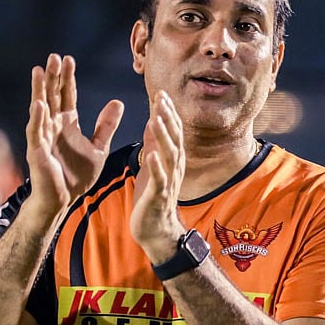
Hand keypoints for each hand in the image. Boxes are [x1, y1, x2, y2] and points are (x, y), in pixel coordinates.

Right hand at [26, 54, 123, 218]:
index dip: (67, 78)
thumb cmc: (77, 176)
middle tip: (54, 56)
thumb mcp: (98, 148)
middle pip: (53, 96)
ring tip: (40, 70)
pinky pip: (36, 132)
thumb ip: (106, 126)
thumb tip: (118, 101)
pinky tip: (38, 103)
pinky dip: (37, 118)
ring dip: (40, 90)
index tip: (69, 59)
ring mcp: (43, 138)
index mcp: (67, 124)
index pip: (67, 96)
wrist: (64, 200)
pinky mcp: (37, 152)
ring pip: (41, 109)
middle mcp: (53, 127)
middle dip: (54, 77)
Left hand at [130, 91, 185, 261]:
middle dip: (168, 119)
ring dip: (163, 137)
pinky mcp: (158, 196)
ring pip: (168, 156)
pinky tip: (150, 154)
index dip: (168, 113)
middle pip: (173, 139)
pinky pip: (159, 179)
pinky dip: (155, 166)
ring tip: (155, 119)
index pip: (172, 132)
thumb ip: (153, 144)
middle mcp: (174, 168)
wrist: (156, 231)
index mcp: (171, 160)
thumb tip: (151, 120)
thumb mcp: (152, 166)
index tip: (161, 94)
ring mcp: (168, 182)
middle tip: (161, 99)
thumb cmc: (152, 199)